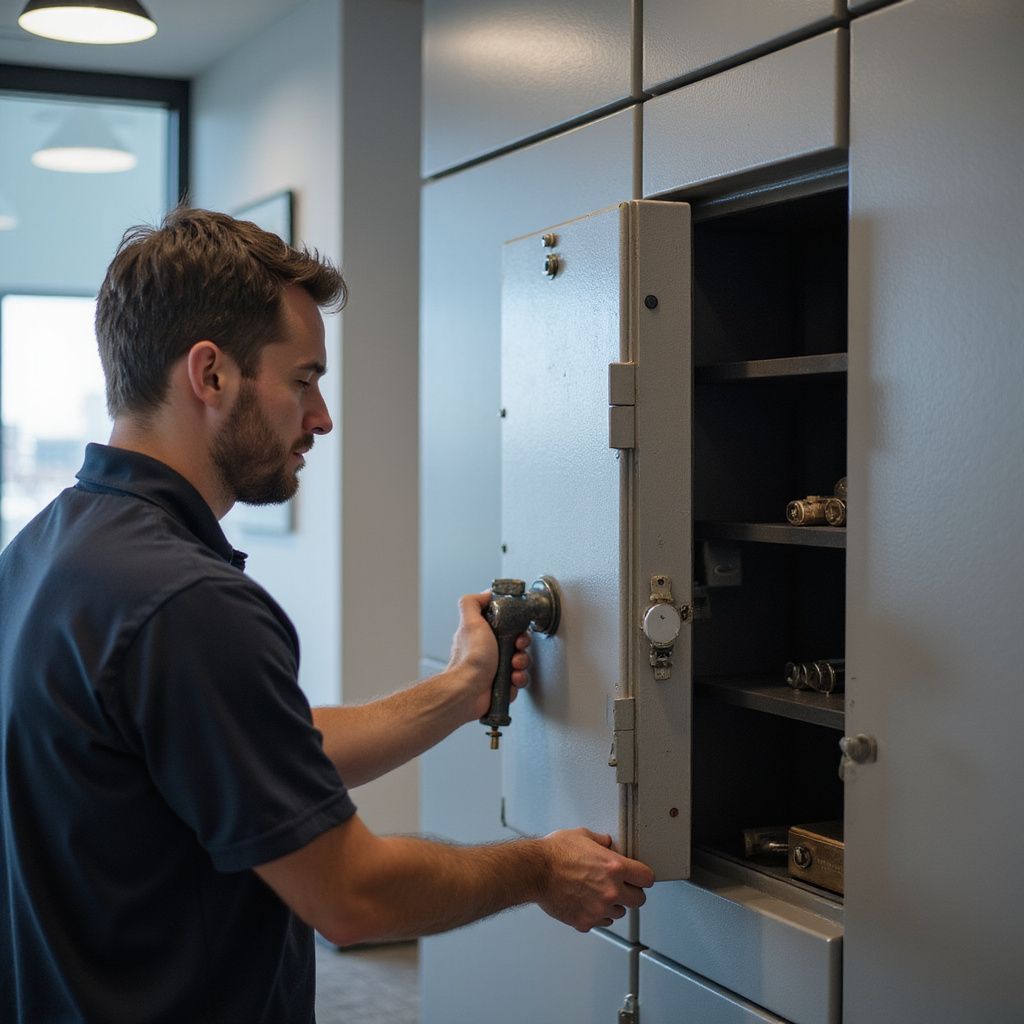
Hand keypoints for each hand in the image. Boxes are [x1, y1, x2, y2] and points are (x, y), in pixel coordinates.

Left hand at [446, 592, 530, 720]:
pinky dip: (518, 680)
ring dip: (521, 665)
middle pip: (517, 646)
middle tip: (516, 651)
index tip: (518, 633)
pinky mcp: (501, 687)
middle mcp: (488, 653)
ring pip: (520, 664)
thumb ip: (473, 603)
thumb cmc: (470, 660)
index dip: (517, 629)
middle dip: (521, 649)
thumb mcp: (471, 622)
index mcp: (482, 637)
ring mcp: (495, 670)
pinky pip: (518, 681)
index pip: (507, 627)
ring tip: (513, 667)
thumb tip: (485, 594)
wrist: (469, 691)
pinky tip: (512, 680)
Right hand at [536, 829, 654, 931]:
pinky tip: (586, 903)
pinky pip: (601, 923)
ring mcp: (599, 909)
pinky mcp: (585, 922)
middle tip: (621, 887)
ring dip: (613, 905)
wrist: (534, 871)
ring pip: (619, 913)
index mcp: (614, 867)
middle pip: (639, 900)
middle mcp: (611, 890)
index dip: (643, 877)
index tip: (639, 877)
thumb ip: (600, 841)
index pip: (647, 878)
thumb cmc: (554, 853)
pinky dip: (597, 916)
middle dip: (632, 893)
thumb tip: (606, 842)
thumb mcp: (581, 835)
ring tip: (597, 894)